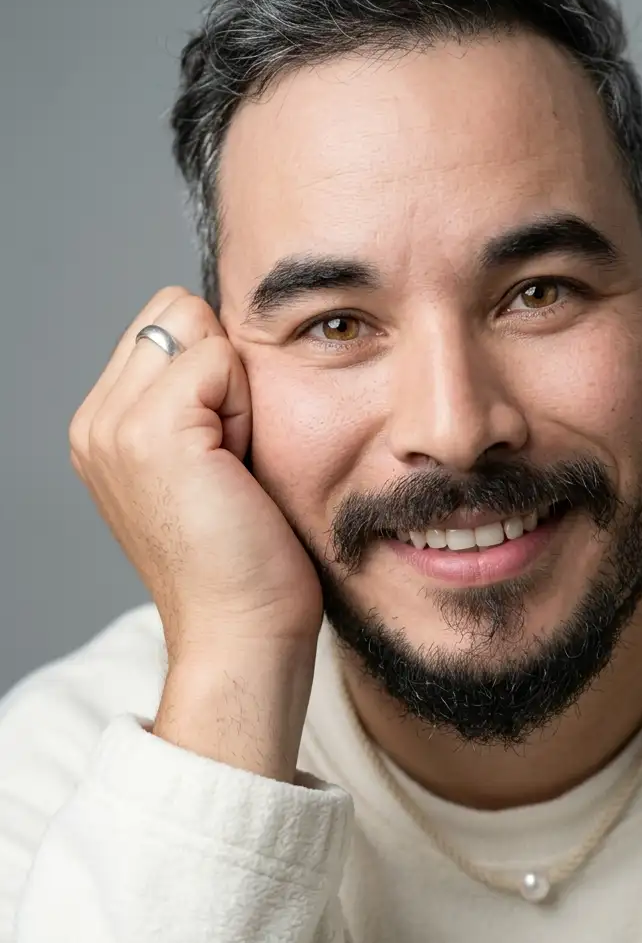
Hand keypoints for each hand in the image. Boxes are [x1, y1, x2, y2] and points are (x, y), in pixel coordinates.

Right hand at [69, 287, 322, 658]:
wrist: (242, 630)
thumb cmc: (246, 560)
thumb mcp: (208, 465)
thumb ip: (195, 399)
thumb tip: (227, 337)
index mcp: (103, 427)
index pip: (166, 323)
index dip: (216, 370)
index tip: (225, 451)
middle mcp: (94, 422)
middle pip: (178, 311)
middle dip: (222, 369)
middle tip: (232, 455)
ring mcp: (113, 426)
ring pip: (198, 327)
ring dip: (235, 389)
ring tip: (234, 464)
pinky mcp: (150, 432)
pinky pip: (220, 358)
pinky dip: (246, 407)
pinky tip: (238, 470)